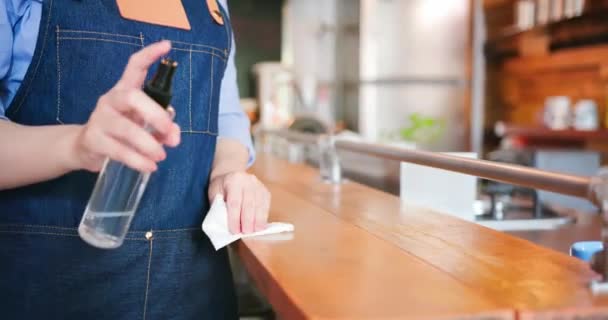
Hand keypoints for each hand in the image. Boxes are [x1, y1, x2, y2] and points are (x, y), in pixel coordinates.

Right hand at [70, 40, 180, 172]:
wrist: (84, 148)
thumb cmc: (121, 130)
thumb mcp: (142, 124)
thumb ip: (161, 126)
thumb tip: (174, 135)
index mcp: (125, 90)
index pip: (135, 66)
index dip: (150, 55)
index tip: (167, 46)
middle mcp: (111, 100)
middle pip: (132, 97)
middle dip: (156, 115)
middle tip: (171, 134)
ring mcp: (100, 119)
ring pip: (126, 129)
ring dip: (148, 144)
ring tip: (161, 156)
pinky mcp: (94, 140)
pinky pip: (118, 150)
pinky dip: (137, 160)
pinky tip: (150, 166)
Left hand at [208, 172, 270, 233]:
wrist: (231, 175)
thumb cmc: (221, 188)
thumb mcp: (215, 194)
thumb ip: (220, 207)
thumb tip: (226, 224)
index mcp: (233, 180)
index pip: (234, 202)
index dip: (234, 218)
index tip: (234, 231)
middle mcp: (248, 180)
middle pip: (249, 203)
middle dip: (248, 221)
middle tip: (246, 233)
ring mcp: (258, 185)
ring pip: (260, 205)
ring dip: (258, 220)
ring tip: (255, 231)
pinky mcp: (265, 191)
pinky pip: (266, 205)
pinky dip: (264, 217)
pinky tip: (261, 226)